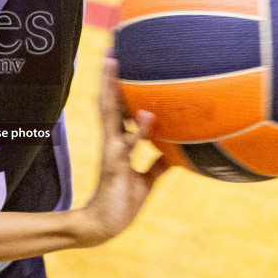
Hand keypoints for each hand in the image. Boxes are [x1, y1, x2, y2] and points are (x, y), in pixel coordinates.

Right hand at [77, 56, 169, 246]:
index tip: (119, 61)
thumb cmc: (122, 203)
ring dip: (111, 89)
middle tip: (110, 50)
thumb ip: (156, 162)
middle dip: (108, 77)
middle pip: (107, 101)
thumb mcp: (146, 179)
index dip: (117, 85)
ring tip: (114, 63)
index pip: (116, 107)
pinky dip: (139, 129)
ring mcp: (111, 151)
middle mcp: (111, 141)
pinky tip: (148, 114)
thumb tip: (174, 152)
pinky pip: (129, 144)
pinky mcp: (116, 165)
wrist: (103, 227)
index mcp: (117, 142)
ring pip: (109, 113)